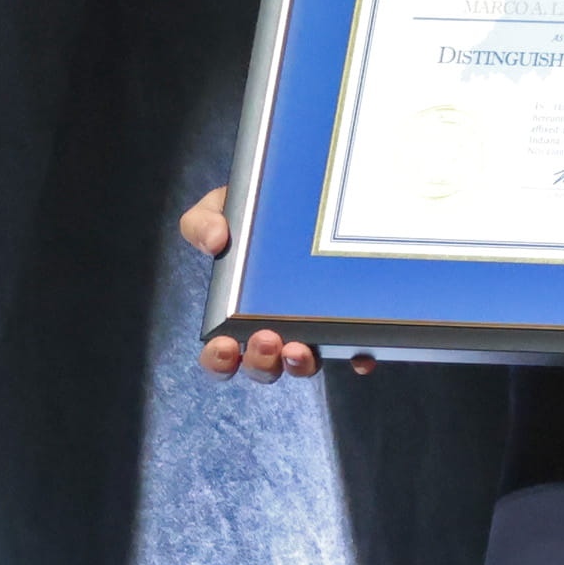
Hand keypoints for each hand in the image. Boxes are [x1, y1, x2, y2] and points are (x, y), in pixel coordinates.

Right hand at [176, 187, 369, 382]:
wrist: (302, 198)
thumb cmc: (256, 212)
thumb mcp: (223, 209)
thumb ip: (203, 222)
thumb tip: (213, 241)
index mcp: (236, 313)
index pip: (221, 355)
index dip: (219, 361)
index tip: (223, 346)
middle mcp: (274, 328)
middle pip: (263, 366)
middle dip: (261, 361)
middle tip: (266, 338)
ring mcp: (311, 329)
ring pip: (303, 365)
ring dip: (299, 364)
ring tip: (299, 346)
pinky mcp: (348, 324)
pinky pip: (354, 351)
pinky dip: (356, 359)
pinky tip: (360, 356)